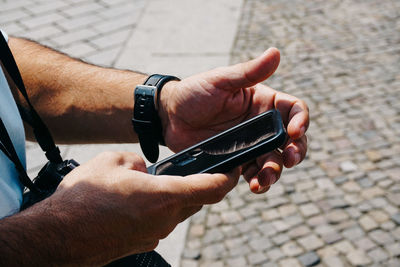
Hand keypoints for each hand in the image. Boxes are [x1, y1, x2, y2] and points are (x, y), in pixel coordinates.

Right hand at [33, 152, 239, 264]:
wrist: (59, 237)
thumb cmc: (85, 198)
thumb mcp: (112, 162)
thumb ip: (138, 162)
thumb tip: (145, 169)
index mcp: (165, 196)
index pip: (212, 188)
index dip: (228, 177)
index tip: (234, 169)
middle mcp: (166, 219)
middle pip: (197, 199)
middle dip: (198, 184)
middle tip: (190, 169)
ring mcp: (155, 234)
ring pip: (177, 210)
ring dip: (174, 196)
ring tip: (152, 182)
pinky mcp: (143, 242)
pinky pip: (160, 221)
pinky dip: (158, 208)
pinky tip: (136, 200)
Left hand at [159, 48, 308, 193]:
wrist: (169, 117)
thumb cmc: (194, 92)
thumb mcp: (221, 80)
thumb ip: (248, 72)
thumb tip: (276, 53)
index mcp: (262, 102)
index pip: (292, 110)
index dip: (300, 120)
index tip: (294, 131)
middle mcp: (261, 124)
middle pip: (290, 140)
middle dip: (295, 151)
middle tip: (289, 159)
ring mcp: (250, 144)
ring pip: (274, 160)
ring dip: (275, 171)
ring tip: (264, 179)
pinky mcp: (237, 161)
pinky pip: (253, 173)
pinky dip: (258, 181)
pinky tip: (255, 185)